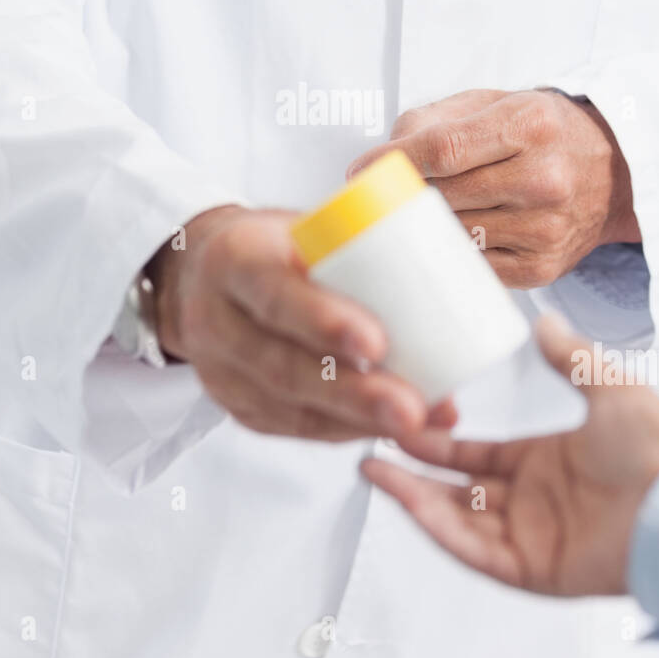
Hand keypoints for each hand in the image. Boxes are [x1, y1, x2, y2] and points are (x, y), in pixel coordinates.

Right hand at [149, 205, 456, 442]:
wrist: (201, 272)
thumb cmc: (273, 246)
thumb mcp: (303, 227)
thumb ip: (360, 249)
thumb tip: (456, 280)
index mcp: (234, 259)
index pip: (274, 293)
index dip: (323, 321)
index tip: (376, 343)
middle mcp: (216, 320)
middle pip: (283, 366)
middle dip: (353, 393)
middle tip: (410, 407)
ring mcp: (221, 371)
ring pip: (290, 407)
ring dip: (357, 421)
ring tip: (414, 424)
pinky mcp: (237, 405)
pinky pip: (294, 427)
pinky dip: (344, 430)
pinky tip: (383, 430)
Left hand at [348, 88, 639, 288]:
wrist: (613, 172)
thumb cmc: (541, 133)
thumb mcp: (495, 102)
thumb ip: (434, 120)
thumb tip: (382, 160)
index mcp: (530, 124)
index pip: (442, 149)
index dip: (392, 162)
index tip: (360, 170)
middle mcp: (544, 178)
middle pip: (443, 195)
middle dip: (404, 196)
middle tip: (381, 196)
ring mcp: (546, 229)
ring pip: (453, 234)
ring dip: (423, 228)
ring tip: (413, 215)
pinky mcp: (542, 269)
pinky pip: (473, 266)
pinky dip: (450, 254)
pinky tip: (442, 240)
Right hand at [361, 316, 658, 595]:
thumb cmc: (658, 450)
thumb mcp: (609, 386)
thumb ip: (569, 357)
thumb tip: (545, 322)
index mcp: (544, 462)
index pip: (475, 454)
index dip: (437, 440)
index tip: (402, 418)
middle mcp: (530, 501)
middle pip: (455, 488)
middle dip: (410, 468)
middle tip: (369, 443)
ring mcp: (528, 536)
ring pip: (455, 519)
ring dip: (411, 496)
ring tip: (370, 470)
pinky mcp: (530, 569)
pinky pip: (473, 550)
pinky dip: (437, 527)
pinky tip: (408, 501)